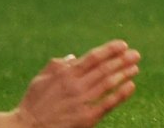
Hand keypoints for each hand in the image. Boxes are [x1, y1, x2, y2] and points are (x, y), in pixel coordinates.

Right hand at [14, 41, 139, 127]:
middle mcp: (76, 85)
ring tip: (135, 68)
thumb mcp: (41, 79)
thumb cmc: (33, 103)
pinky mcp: (87, 117)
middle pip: (104, 68)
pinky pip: (108, 103)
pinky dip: (121, 94)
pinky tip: (131, 86)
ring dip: (124, 74)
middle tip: (136, 54)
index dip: (110, 50)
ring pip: (108, 83)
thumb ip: (57, 65)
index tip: (123, 45)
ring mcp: (82, 101)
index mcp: (65, 73)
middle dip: (122, 60)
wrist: (28, 127)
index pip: (93, 57)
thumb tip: (72, 56)